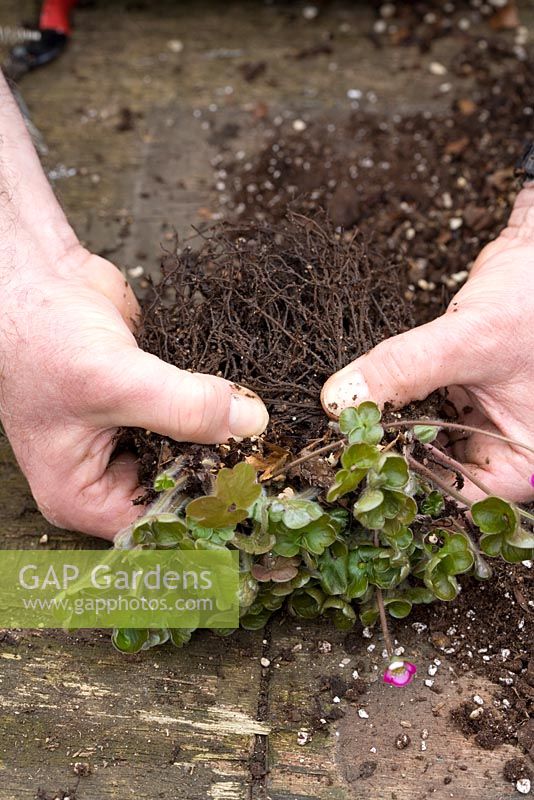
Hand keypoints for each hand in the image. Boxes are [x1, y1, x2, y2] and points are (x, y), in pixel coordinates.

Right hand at [0, 248, 268, 538]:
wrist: (37, 278)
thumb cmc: (43, 337)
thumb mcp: (114, 379)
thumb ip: (183, 407)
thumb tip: (251, 423)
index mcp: (83, 492)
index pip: (156, 523)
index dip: (203, 509)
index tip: (251, 485)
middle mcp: (109, 471)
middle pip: (179, 487)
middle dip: (219, 468)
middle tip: (266, 451)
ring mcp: (132, 434)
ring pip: (192, 449)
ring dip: (222, 434)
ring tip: (260, 422)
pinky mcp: (151, 399)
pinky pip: (194, 414)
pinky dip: (217, 405)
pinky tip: (244, 396)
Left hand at [321, 187, 533, 502]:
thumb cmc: (531, 301)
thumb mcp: (470, 340)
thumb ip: (406, 368)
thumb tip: (340, 401)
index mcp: (523, 458)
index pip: (458, 493)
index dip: (408, 479)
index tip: (361, 460)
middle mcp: (500, 446)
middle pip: (434, 469)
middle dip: (390, 450)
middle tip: (344, 437)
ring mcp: (476, 421)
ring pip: (419, 439)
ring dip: (385, 425)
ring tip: (349, 416)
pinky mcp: (455, 395)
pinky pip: (416, 408)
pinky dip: (391, 400)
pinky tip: (364, 393)